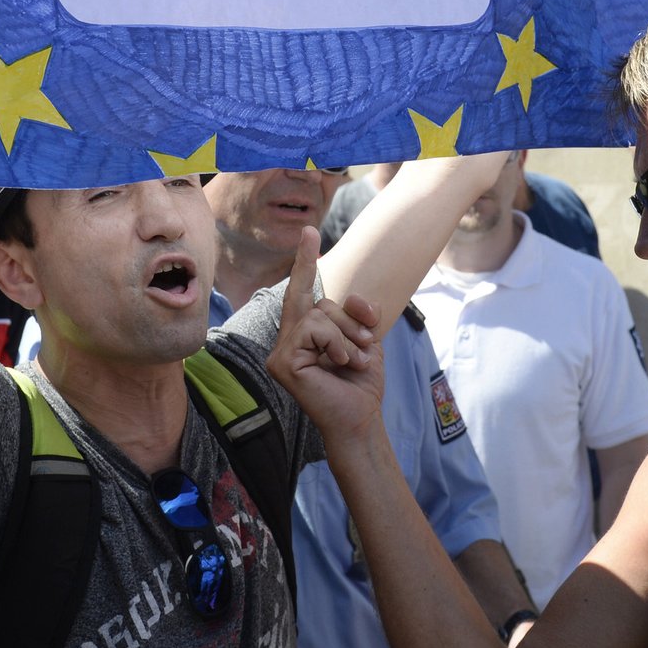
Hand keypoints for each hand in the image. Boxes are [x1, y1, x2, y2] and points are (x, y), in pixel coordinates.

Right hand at [268, 226, 384, 439]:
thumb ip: (357, 313)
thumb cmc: (361, 381)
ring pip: (317, 315)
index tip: (309, 230)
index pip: (302, 289)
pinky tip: (339, 364)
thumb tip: (350, 297)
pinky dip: (335, 344)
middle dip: (349, 320)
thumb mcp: (366, 337)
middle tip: (366, 345)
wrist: (361, 417)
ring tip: (354, 360)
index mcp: (305, 330)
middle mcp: (287, 338)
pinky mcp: (281, 362)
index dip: (305, 260)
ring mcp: (280, 351)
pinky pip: (312, 330)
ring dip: (346, 336)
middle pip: (318, 301)